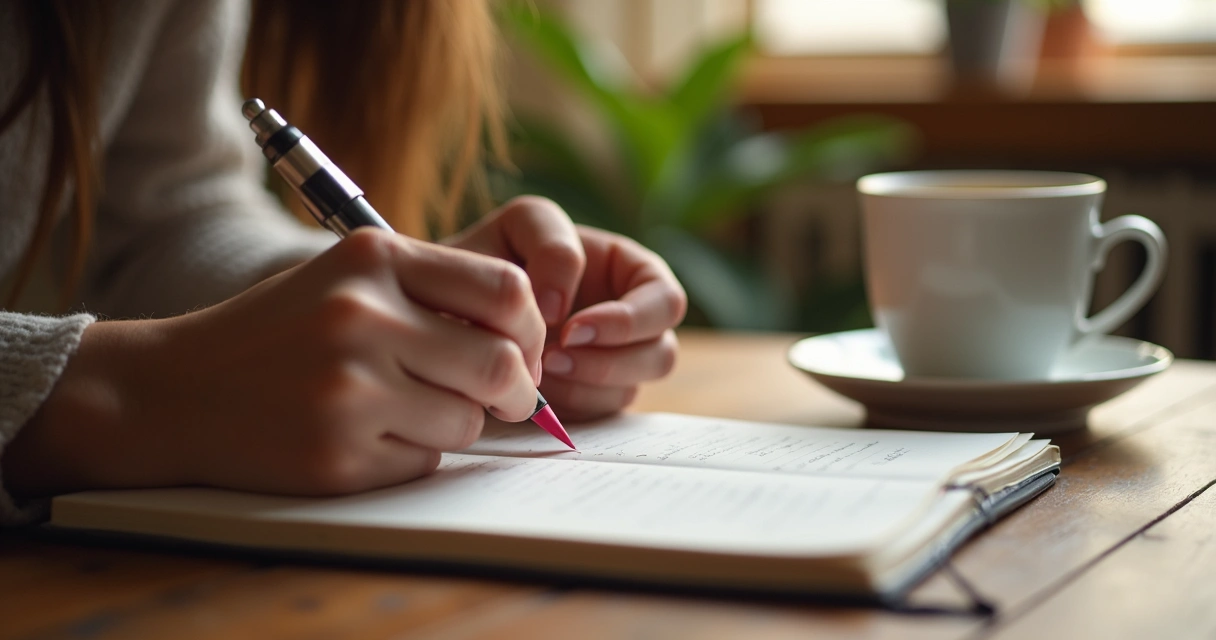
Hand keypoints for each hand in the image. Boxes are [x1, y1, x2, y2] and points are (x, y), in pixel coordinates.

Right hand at [3, 230, 545, 497]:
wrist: (176, 390)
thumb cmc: (280, 332)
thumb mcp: (348, 278)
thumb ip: (434, 291)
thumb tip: (531, 343)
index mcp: (375, 259)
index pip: (507, 290)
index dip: (533, 329)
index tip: (523, 350)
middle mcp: (363, 317)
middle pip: (501, 364)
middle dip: (517, 391)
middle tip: (506, 399)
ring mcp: (349, 389)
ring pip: (468, 421)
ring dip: (453, 423)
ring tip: (401, 410)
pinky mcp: (337, 454)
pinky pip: (424, 462)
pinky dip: (410, 455)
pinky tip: (363, 437)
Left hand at [446, 197, 686, 421]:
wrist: (437, 311)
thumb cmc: (476, 263)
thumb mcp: (512, 231)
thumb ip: (550, 249)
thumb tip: (567, 310)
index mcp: (621, 265)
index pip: (661, 296)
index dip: (620, 317)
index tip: (553, 316)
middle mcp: (627, 311)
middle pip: (665, 346)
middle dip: (615, 354)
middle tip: (556, 357)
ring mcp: (612, 355)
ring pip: (640, 379)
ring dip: (593, 379)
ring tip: (540, 372)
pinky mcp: (591, 390)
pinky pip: (606, 408)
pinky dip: (573, 404)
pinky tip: (534, 388)